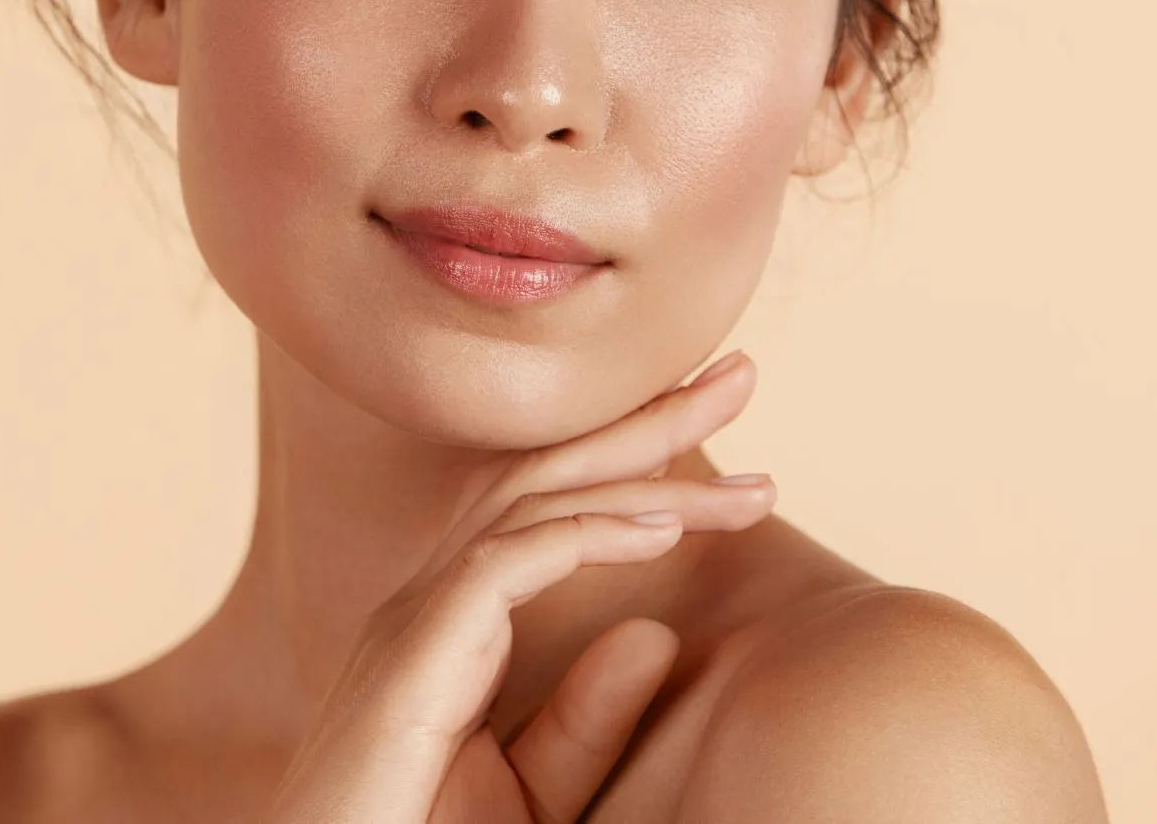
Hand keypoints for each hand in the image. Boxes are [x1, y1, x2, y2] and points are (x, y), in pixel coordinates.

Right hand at [261, 351, 774, 822]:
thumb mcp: (530, 794)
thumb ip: (586, 720)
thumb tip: (656, 633)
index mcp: (449, 625)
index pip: (545, 508)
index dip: (633, 461)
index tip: (730, 444)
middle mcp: (425, 603)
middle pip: (543, 476)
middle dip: (646, 421)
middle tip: (740, 374)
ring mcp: (410, 624)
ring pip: (534, 505)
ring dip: (645, 472)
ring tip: (746, 472)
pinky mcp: (410, 660)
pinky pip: (505, 567)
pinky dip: (587, 536)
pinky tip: (661, 528)